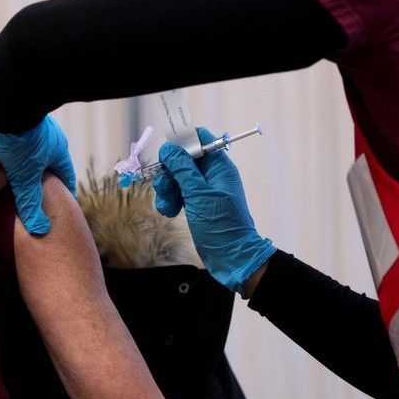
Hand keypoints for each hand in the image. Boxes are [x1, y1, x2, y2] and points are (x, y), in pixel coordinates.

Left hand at [0, 112, 76, 234]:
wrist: (4, 103)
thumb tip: (40, 230)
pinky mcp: (17, 120)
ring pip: (33, 152)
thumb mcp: (24, 176)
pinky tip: (2, 158)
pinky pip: (18, 140)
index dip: (63, 193)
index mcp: (58, 152)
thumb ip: (30, 202)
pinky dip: (13, 151)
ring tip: (16, 179)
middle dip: (43, 179)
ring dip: (27, 164)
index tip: (61, 205)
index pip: (65, 177)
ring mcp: (34, 128)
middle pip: (49, 164)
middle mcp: (50, 139)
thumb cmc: (19, 141)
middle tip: (35, 196)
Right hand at [154, 127, 275, 293]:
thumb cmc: (221, 225)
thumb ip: (183, 170)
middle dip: (170, 171)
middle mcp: (212, 175)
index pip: (201, 139)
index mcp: (219, 167)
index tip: (167, 155)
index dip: (182, 142)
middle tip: (165, 187)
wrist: (232, 258)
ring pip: (178, 177)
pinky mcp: (197, 204)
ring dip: (168, 188)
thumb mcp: (199, 195)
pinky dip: (172, 200)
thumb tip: (169, 148)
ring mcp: (204, 190)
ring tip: (168, 206)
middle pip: (184, 159)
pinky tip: (170, 211)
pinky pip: (179, 193)